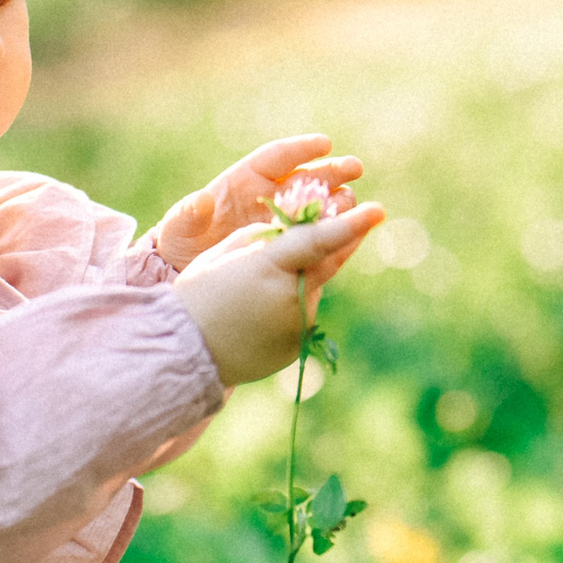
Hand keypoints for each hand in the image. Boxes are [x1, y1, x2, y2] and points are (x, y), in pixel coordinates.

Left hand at [155, 134, 362, 270]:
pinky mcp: (289, 247)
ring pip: (316, 205)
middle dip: (330, 171)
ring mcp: (281, 223)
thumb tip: (201, 202)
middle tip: (354, 168)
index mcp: (243, 181)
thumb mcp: (177, 232)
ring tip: (351, 201)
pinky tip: (351, 231)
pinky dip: (332, 231)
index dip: (300, 149)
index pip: (275, 158)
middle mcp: (267, 197)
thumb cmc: (178, 247)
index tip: (324, 144)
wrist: (188, 280)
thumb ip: (188, 215)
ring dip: (336, 200)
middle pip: (304, 177)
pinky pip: (314, 235)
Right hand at [172, 201, 382, 386]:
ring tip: (258, 291)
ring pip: (312, 289)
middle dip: (348, 238)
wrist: (184, 352)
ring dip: (300, 279)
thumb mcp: (224, 254)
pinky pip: (301, 315)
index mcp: (269, 267)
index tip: (377, 210)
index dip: (350, 225)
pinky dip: (289, 307)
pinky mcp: (298, 346)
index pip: (317, 242)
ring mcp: (297, 326)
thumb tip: (296, 233)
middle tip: (367, 216)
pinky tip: (259, 315)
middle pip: (329, 262)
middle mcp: (291, 297)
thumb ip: (265, 240)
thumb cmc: (198, 294)